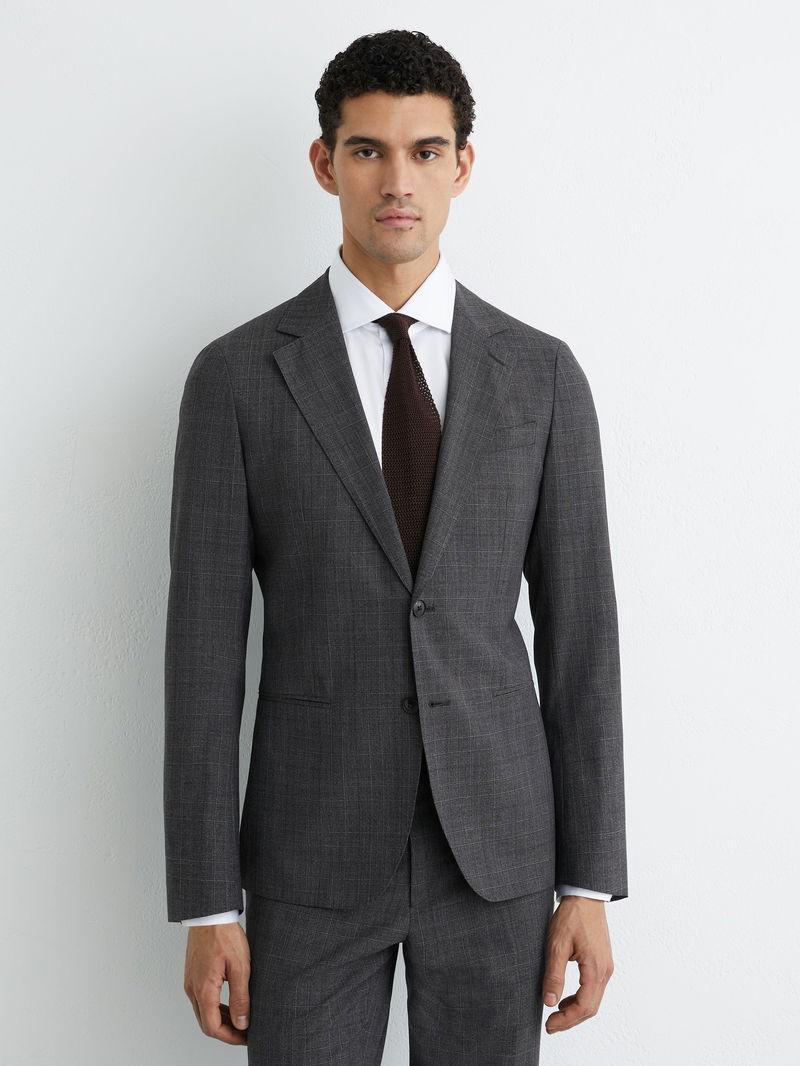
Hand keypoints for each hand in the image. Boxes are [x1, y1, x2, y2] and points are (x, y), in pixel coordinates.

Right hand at [184, 922, 250, 1044]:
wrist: (210, 914)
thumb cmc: (225, 936)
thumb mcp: (240, 967)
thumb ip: (241, 998)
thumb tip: (242, 1023)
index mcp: (203, 990)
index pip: (212, 1027)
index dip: (230, 1037)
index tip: (245, 1038)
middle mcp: (192, 989)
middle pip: (206, 1023)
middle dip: (225, 1031)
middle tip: (244, 1032)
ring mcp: (190, 982)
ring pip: (203, 1012)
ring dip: (220, 1020)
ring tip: (240, 1020)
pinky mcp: (193, 975)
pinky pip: (201, 999)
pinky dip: (215, 1007)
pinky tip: (229, 1004)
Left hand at [541, 896, 613, 1033]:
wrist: (585, 897)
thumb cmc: (571, 917)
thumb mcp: (557, 944)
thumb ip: (554, 975)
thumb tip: (549, 1002)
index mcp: (595, 968)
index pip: (584, 1006)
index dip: (566, 1020)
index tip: (549, 1025)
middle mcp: (605, 970)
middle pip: (591, 1008)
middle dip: (571, 1020)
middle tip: (550, 1025)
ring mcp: (606, 967)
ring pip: (594, 1000)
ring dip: (576, 1011)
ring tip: (555, 1013)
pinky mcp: (603, 962)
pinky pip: (594, 989)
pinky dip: (581, 999)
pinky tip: (566, 998)